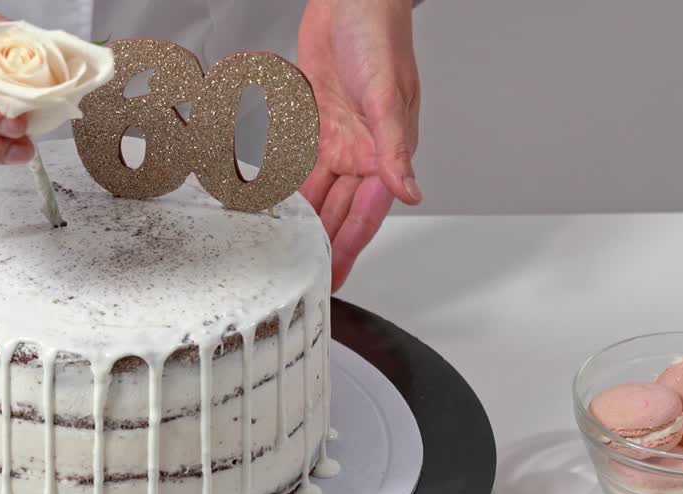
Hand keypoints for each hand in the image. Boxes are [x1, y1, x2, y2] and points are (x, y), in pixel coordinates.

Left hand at [297, 0, 420, 289]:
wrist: (350, 1)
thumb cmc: (380, 36)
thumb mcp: (388, 96)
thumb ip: (394, 150)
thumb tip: (409, 192)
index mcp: (386, 151)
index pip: (366, 213)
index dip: (351, 248)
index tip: (337, 278)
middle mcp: (362, 151)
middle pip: (338, 211)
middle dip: (324, 246)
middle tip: (306, 278)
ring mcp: (336, 139)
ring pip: (316, 194)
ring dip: (304, 223)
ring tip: (287, 253)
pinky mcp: (313, 124)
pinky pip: (297, 165)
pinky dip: (286, 186)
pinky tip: (273, 207)